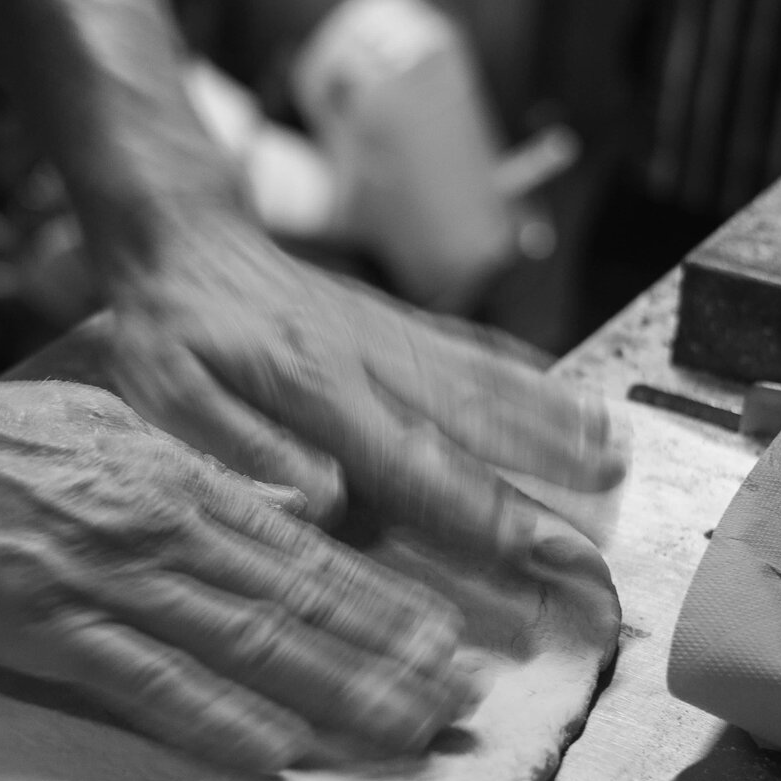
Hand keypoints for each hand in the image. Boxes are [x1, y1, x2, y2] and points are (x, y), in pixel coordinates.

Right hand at [0, 379, 472, 772]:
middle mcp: (166, 528)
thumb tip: (295, 500)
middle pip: (299, 602)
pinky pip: (146, 681)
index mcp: (183, 481)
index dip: (385, 602)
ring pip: (246, 642)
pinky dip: (213, 717)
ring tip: (404, 731)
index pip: (308, 550)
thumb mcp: (118, 420)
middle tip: (462, 703)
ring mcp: (111, 581)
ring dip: (333, 692)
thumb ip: (209, 465)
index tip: (448, 640)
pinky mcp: (51, 629)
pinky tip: (272, 754)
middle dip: (389, 656)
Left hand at [107, 211, 625, 548]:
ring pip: (484, 379)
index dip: (481, 511)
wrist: (180, 233)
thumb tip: (328, 499)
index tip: (540, 548)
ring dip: (552, 417)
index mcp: (316, 392)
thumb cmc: (166, 328)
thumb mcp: (173, 397)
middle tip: (609, 504)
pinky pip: (468, 343)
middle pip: (472, 424)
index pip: (414, 466)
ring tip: (615, 448)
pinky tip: (558, 389)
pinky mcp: (389, 318)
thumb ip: (245, 448)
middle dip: (546, 468)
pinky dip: (521, 368)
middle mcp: (368, 361)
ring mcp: (386, 335)